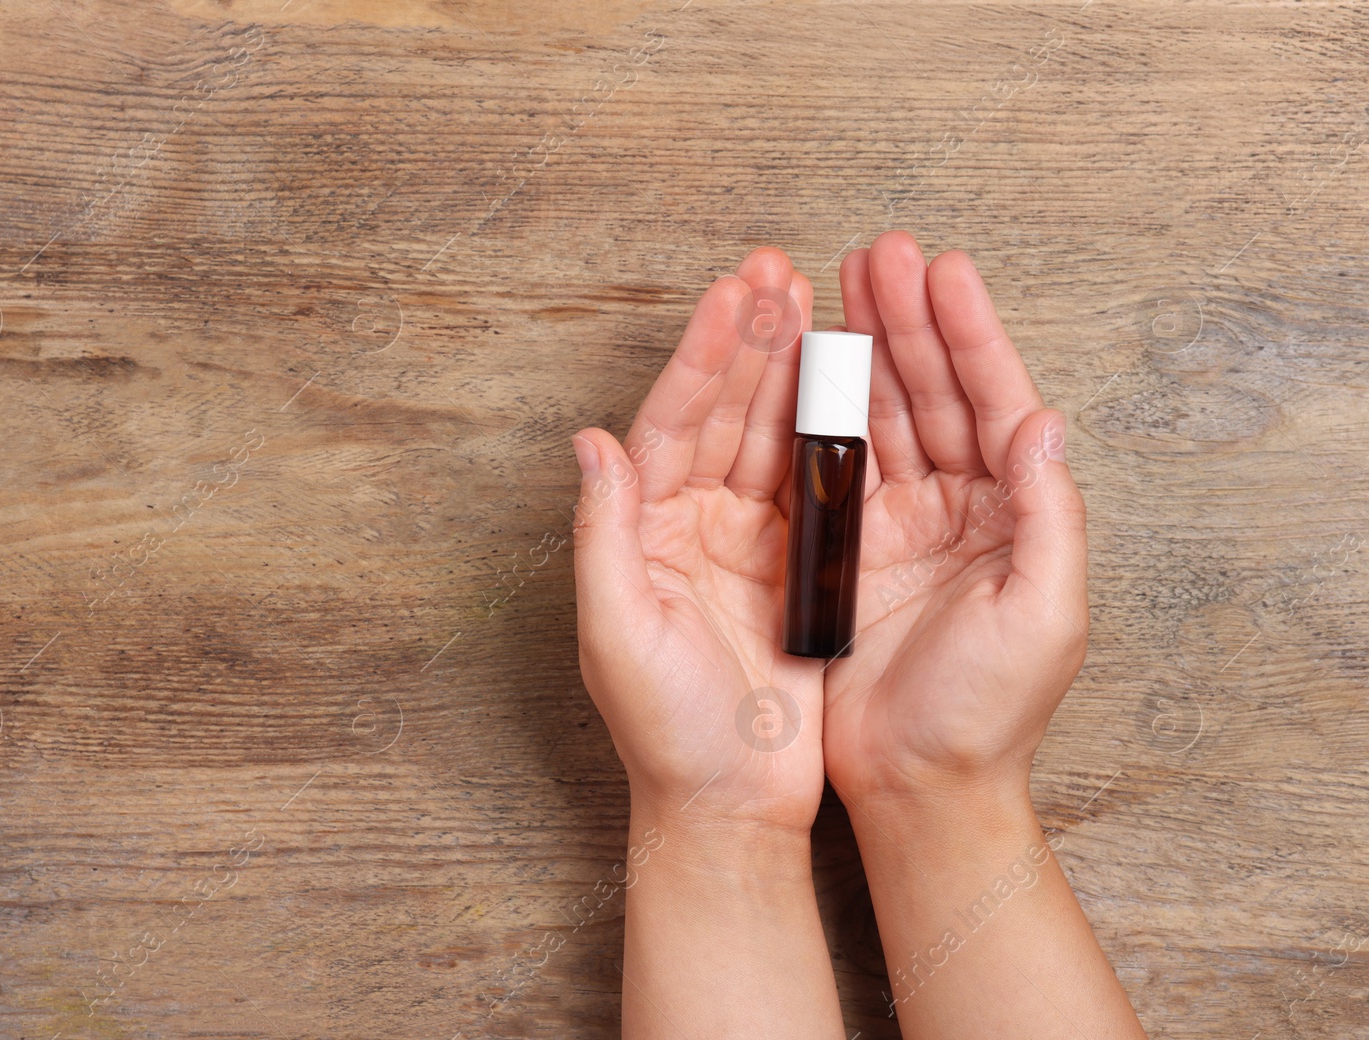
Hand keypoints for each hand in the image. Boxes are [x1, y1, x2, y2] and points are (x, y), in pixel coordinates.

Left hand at [571, 246, 834, 833]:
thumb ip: (603, 536)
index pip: (670, 424)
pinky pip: (814, 484)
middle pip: (722, 413)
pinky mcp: (796, 569)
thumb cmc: (665, 734)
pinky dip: (828, 432)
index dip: (700, 357)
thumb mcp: (617, 637)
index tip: (730, 294)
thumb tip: (589, 441)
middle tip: (779, 270)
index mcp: (644, 532)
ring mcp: (746, 543)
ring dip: (790, 370)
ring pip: (769, 436)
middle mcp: (691, 525)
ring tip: (815, 299)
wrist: (730, 805)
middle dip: (749, 340)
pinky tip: (847, 382)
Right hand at [821, 229, 1086, 811]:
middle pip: (933, 392)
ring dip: (862, 349)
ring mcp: (898, 524)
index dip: (969, 334)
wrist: (916, 784)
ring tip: (838, 284)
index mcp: (1012, 515)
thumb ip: (1051, 516)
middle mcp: (956, 508)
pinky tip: (805, 364)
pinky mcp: (844, 550)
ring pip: (881, 416)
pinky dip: (819, 412)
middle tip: (879, 253)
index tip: (943, 270)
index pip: (993, 403)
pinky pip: (831, 465)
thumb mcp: (1044, 615)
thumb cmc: (986, 714)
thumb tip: (1045, 420)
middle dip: (907, 319)